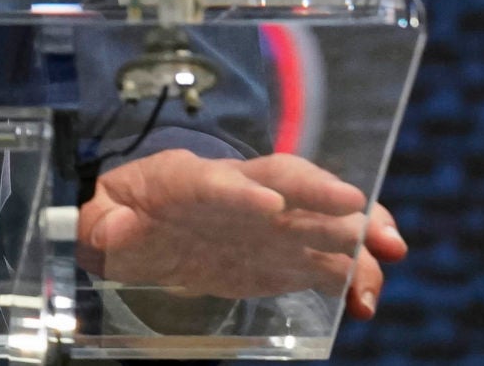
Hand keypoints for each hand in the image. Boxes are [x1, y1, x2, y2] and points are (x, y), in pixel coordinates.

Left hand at [81, 150, 407, 316]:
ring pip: (319, 218)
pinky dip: (350, 278)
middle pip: (287, 183)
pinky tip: (364, 301)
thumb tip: (112, 230)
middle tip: (365, 218)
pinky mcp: (284, 256)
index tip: (269, 205)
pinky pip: (325, 261)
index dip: (240, 191)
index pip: (215, 181)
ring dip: (356, 238)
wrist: (141, 229)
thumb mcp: (98, 220)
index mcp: (185, 181)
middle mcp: (237, 193)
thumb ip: (102, 225)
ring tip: (385, 261)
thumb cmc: (121, 216)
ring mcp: (268, 223)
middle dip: (326, 196)